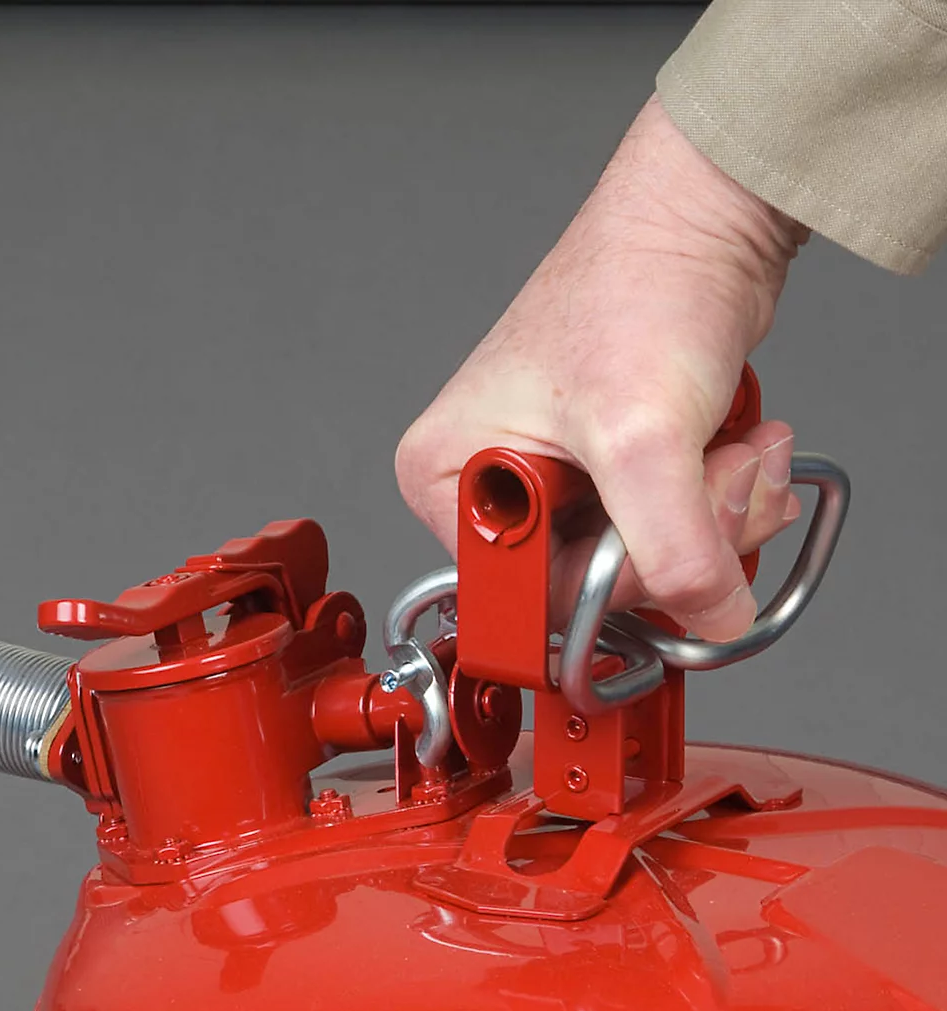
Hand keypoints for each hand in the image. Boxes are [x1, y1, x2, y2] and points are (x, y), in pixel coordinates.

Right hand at [395, 95, 808, 640]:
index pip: (525, 595)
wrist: (700, 219)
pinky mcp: (611, 467)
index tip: (661, 539)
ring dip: (714, 517)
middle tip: (713, 476)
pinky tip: (737, 451)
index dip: (608, 584)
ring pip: (645, 559)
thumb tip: (711, 616)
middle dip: (682, 538)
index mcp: (447, 477)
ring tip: (733, 451)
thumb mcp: (643, 434)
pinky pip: (673, 527)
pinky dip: (721, 502)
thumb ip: (674, 549)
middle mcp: (491, 481)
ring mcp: (555, 476)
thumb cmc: (635, 285)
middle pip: (595, 580)